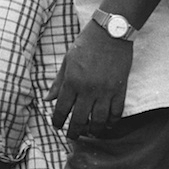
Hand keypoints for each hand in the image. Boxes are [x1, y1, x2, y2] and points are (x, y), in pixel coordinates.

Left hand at [47, 21, 132, 138]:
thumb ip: (58, 83)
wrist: (111, 33)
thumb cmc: (85, 45)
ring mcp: (106, 90)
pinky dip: (112, 121)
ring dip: (94, 130)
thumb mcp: (67, 61)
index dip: (57, 120)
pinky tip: (107, 125)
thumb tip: (47, 100)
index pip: (61, 108)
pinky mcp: (120, 89)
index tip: (56, 125)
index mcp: (72, 81)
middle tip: (72, 136)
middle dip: (74, 131)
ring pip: (99, 120)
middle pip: (79, 119)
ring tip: (90, 133)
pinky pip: (117, 111)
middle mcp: (88, 89)